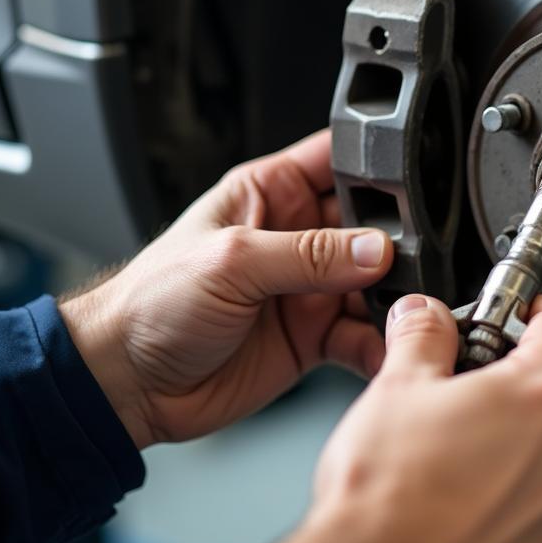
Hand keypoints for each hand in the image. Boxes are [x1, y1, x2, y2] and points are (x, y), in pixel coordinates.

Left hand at [60, 129, 392, 448]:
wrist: (126, 382)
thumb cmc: (150, 303)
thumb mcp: (231, 261)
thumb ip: (308, 254)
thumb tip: (374, 250)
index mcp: (270, 194)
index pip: (338, 159)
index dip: (377, 164)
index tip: (415, 177)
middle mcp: (296, 236)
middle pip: (370, 224)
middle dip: (399, 239)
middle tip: (414, 257)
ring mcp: (307, 288)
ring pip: (374, 281)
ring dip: (393, 295)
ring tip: (406, 306)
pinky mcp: (312, 336)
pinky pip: (361, 334)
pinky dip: (378, 342)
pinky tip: (385, 346)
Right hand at [278, 294, 541, 542]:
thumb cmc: (384, 498)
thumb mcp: (396, 385)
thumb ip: (424, 334)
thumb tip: (427, 314)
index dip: (534, 316)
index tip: (520, 321)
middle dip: (516, 405)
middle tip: (465, 415)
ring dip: (521, 472)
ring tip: (459, 483)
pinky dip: (519, 533)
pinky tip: (470, 531)